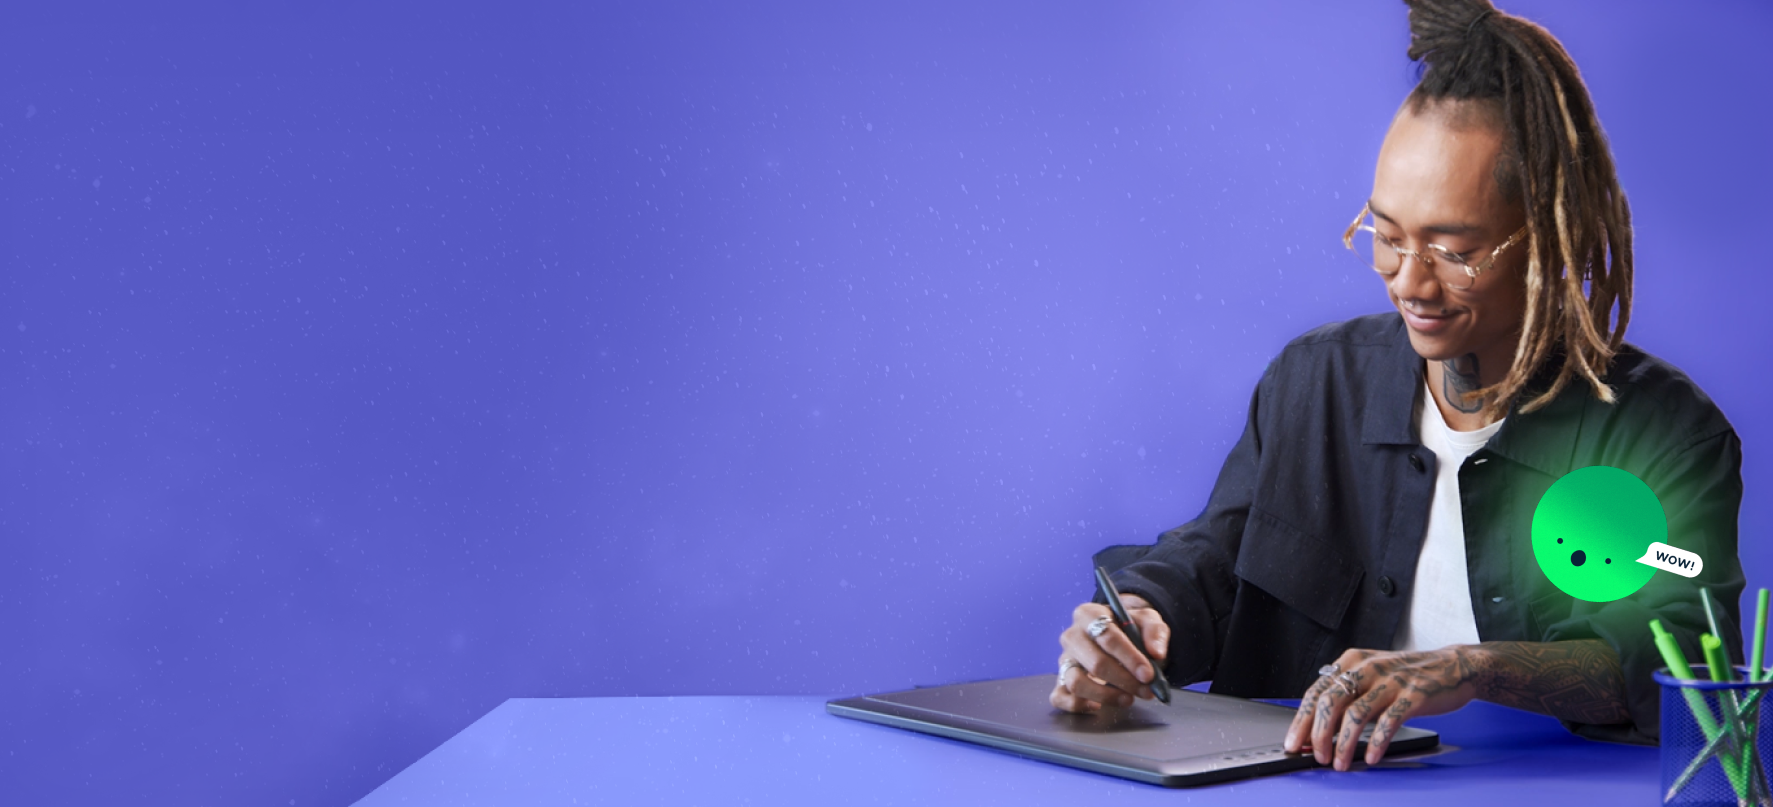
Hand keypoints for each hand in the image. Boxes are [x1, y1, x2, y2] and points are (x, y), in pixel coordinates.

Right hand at [1049, 595, 1169, 712]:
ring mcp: (1065, 660)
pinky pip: (1060, 697)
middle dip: (1123, 680)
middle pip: (1094, 662)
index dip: (1130, 658)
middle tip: (1146, 690)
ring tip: (1128, 699)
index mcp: (1089, 614)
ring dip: (1106, 696)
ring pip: (1076, 682)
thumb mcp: (1148, 621)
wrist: (1120, 638)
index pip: (1108, 636)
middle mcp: (1072, 636)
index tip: (1148, 674)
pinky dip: (1078, 705)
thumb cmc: (1131, 629)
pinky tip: (1098, 706)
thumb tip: (1156, 653)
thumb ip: (1155, 632)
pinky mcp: (1062, 680)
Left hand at [1282, 646, 1478, 769]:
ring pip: (1357, 714)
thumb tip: (1319, 730)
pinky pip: (1390, 722)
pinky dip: (1377, 742)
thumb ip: (1347, 697)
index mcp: (1351, 661)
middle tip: (1318, 757)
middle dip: (1319, 734)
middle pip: (1331, 703)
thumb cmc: (1407, 675)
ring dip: (1345, 744)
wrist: (1453, 666)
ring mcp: (1391, 681)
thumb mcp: (1371, 676)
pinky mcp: (1414, 695)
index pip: (1316, 692)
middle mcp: (1367, 668)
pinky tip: (1372, 757)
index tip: (1293, 743)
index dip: (1302, 720)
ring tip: (1341, 763)